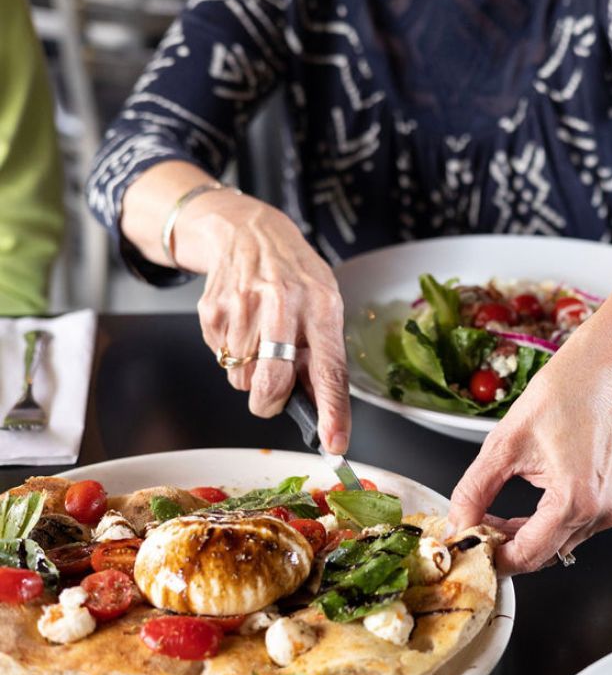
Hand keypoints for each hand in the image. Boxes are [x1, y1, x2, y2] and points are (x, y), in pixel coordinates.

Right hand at [183, 190, 350, 452]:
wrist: (248, 231)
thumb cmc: (294, 275)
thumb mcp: (324, 303)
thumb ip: (323, 352)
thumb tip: (322, 408)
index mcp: (322, 304)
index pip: (329, 369)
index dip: (332, 411)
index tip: (334, 443)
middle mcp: (283, 304)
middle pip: (272, 383)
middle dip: (270, 403)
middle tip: (274, 396)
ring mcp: (243, 306)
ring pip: (242, 378)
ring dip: (251, 372)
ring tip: (260, 339)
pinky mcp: (212, 310)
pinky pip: (220, 359)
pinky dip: (231, 354)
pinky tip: (242, 326)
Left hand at [446, 341, 611, 575]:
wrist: (604, 372)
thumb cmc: (566, 393)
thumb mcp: (504, 442)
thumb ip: (474, 490)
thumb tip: (458, 522)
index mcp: (576, 499)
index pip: (527, 556)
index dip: (491, 558)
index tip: (466, 548)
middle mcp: (599, 511)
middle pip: (541, 556)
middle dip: (503, 547)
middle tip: (471, 530)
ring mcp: (609, 509)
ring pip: (556, 545)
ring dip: (522, 537)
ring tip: (490, 516)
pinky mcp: (611, 502)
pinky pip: (571, 529)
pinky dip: (542, 526)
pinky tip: (520, 512)